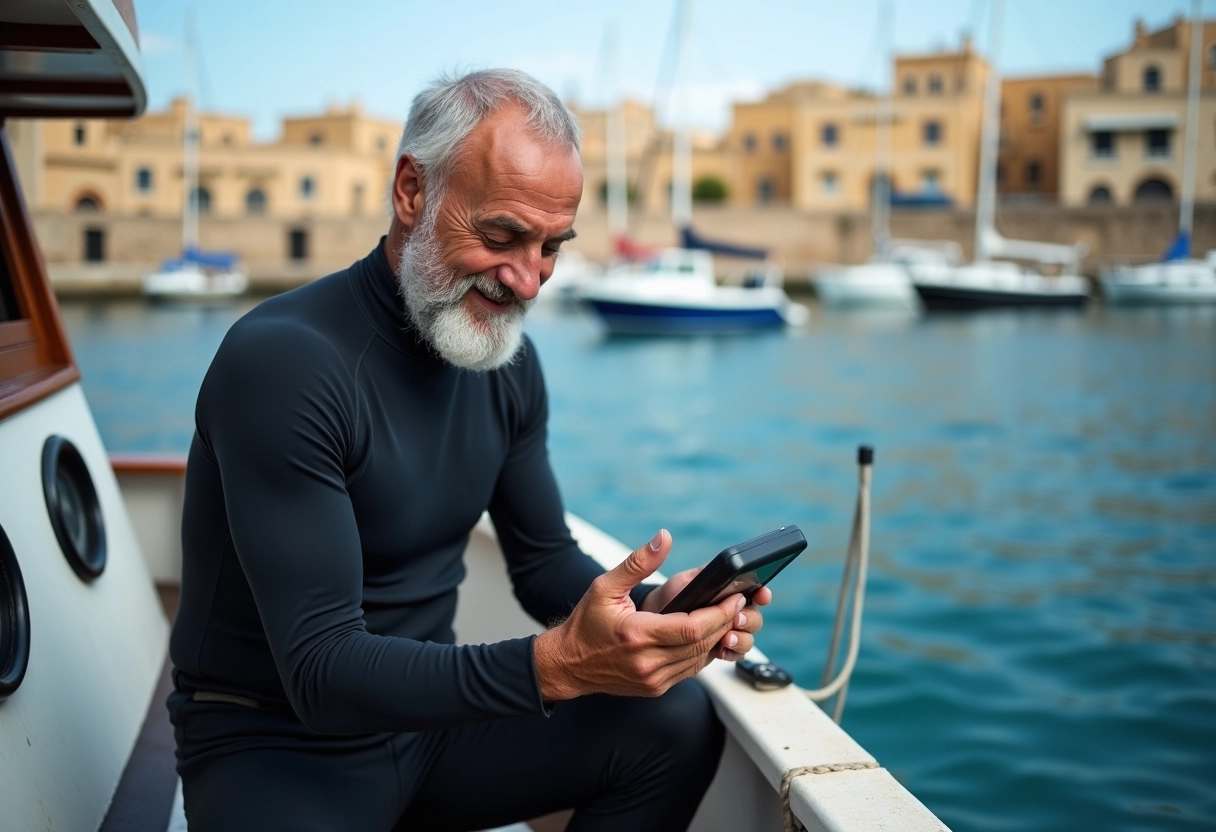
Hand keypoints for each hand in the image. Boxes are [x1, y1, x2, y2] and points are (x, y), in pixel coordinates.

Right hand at [533, 529, 742, 701]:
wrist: (567, 664)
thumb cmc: (586, 623)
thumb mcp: (605, 586)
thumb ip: (638, 562)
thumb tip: (664, 538)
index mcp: (637, 635)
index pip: (692, 628)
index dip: (719, 613)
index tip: (734, 597)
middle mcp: (647, 662)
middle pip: (702, 643)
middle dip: (724, 621)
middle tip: (737, 602)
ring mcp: (653, 679)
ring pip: (700, 659)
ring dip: (717, 638)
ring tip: (727, 616)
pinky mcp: (656, 688)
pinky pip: (690, 670)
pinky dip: (702, 652)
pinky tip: (707, 635)